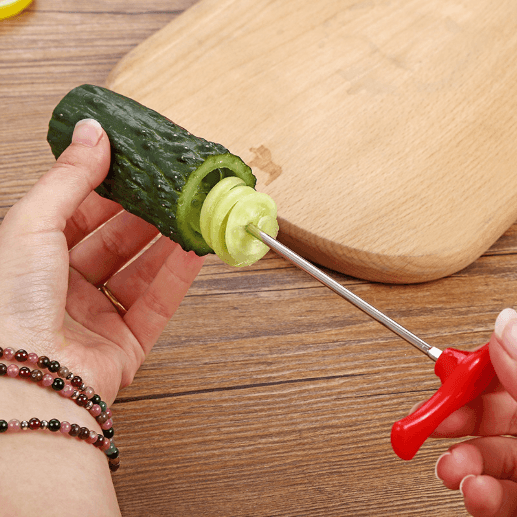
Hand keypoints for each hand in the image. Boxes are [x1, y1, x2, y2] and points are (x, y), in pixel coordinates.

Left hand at [0, 118, 204, 405]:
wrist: (26, 383)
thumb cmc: (10, 306)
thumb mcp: (34, 224)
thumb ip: (70, 178)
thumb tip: (93, 132)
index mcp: (34, 256)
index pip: (80, 212)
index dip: (109, 186)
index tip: (137, 164)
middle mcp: (64, 287)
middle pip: (115, 241)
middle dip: (146, 214)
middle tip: (173, 188)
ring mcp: (96, 317)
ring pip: (140, 271)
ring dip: (168, 243)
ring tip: (192, 215)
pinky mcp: (124, 345)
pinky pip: (156, 305)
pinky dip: (178, 278)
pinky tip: (194, 253)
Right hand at [431, 308, 516, 516]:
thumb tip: (506, 324)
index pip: (510, 371)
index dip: (476, 373)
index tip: (449, 380)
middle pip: (495, 414)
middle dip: (459, 422)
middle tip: (435, 425)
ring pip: (492, 458)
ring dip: (464, 464)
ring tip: (455, 472)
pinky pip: (500, 496)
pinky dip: (481, 496)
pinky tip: (476, 495)